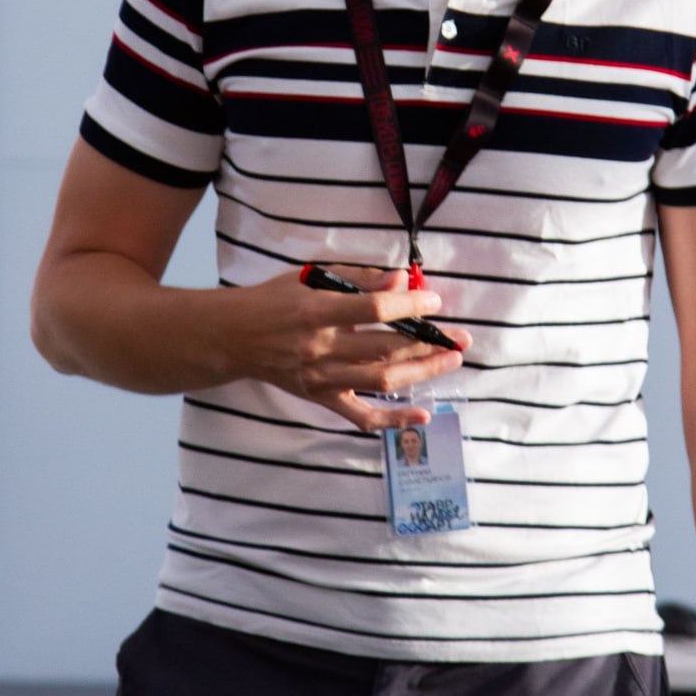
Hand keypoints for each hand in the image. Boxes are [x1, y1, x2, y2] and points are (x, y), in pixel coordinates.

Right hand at [224, 266, 471, 430]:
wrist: (235, 336)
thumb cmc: (275, 298)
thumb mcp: (311, 275)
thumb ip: (358, 278)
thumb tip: (400, 279)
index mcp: (318, 312)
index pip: (374, 310)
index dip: (409, 305)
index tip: (435, 299)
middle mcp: (321, 349)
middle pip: (385, 350)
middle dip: (428, 343)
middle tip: (460, 337)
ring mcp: (322, 378)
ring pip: (380, 382)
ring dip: (421, 373)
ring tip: (451, 361)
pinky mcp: (321, 397)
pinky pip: (360, 416)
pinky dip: (393, 419)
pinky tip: (422, 415)